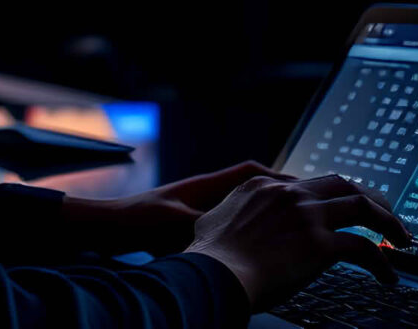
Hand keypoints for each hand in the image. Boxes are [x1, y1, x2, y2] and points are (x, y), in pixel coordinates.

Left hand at [61, 161, 293, 255]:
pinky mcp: (193, 226)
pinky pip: (230, 223)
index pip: (251, 172)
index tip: (302, 186)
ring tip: (292, 225)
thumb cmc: (138, 221)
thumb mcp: (177, 223)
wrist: (109, 228)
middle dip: (279, 194)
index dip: (279, 177)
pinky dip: (246, 229)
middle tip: (308, 203)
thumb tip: (237, 225)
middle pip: (252, 187)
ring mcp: (200, 208)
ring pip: (242, 206)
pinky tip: (257, 245)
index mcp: (205, 185)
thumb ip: (207, 223)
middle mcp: (206, 193)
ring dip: (264, 212)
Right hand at [185, 174, 411, 312]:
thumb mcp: (212, 220)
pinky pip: (365, 249)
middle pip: (343, 184)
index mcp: (264, 185)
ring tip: (402, 239)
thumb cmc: (208, 259)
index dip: (336, 194)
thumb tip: (230, 220)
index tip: (348, 207)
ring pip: (363, 206)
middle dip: (371, 198)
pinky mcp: (321, 245)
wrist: (213, 275)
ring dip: (388, 222)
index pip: (311, 182)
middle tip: (386, 216)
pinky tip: (388, 276)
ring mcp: (307, 216)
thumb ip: (232, 212)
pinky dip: (382, 262)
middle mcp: (289, 194)